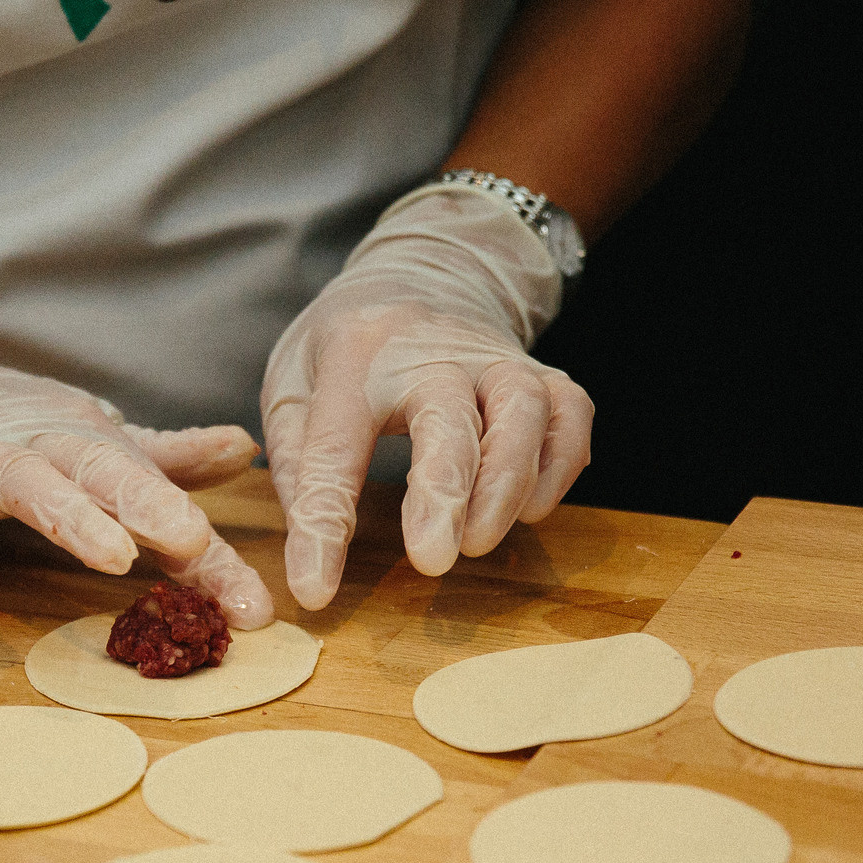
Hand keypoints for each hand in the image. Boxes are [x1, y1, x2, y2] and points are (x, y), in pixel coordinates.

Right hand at [0, 313, 274, 626]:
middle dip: (150, 502)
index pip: (159, 500)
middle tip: (194, 540)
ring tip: (113, 554)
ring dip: (70, 513)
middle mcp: (37, 445)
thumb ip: (159, 456)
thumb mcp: (79, 439)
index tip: (257, 610)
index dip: (209, 555)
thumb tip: (245, 449)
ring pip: (25, 480)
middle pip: (99, 469)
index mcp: (86, 443)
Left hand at [261, 185, 592, 609]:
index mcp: (353, 357)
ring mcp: (495, 358)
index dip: (323, 524)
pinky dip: (558, 468)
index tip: (316, 590)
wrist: (423, 272)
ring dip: (507, 484)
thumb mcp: (292, 386)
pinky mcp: (542, 373)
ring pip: (522, 410)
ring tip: (479, 542)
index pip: (333, 446)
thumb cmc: (349, 348)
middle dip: (445, 491)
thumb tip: (309, 548)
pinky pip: (570, 415)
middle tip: (433, 562)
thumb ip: (295, 462)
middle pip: (448, 415)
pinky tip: (530, 510)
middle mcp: (430, 351)